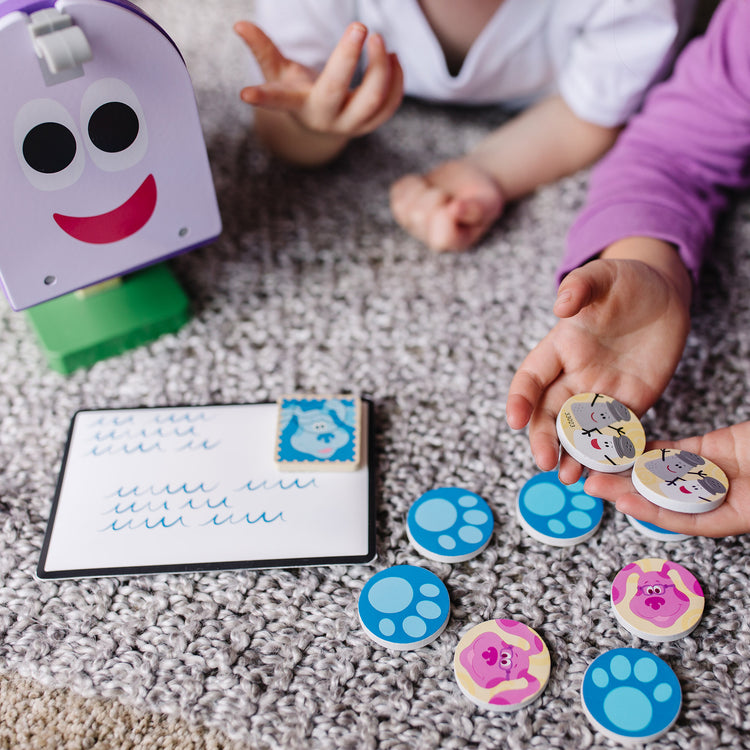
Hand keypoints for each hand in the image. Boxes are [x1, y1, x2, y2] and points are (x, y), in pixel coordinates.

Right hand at [234, 21, 402, 139]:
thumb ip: (263, 50)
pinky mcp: (371, 125)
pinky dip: (396, 79)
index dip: (263, 98)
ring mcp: (350, 125)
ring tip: (380, 40)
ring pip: (374, 98)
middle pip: (338, 89)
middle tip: (360, 26)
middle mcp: (324, 118)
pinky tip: (392, 58)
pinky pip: (391, 104)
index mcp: (299, 105)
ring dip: (381, 66)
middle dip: (350, 57)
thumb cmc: (298, 91)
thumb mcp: (279, 73)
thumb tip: (239, 24)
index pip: (278, 101)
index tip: (245, 94)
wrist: (322, 123)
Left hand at [389, 158, 503, 251]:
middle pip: (418, 216)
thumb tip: (454, 209)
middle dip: (436, 196)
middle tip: (448, 196)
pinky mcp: (402, 207)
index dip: (445, 215)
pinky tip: (426, 186)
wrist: (469, 180)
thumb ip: (475, 210)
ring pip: (402, 206)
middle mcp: (430, 238)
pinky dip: (412, 182)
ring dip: (422, 189)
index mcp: (455, 242)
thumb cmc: (481, 195)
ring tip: (437, 191)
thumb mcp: (488, 202)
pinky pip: (398, 191)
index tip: (455, 202)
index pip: (440, 240)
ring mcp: (413, 224)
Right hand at [506, 242, 690, 482]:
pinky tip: (606, 471)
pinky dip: (609, 453)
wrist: (664, 295)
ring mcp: (602, 393)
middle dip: (544, 438)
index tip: (514, 420)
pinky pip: (617, 433)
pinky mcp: (631, 404)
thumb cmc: (627, 281)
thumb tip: (560, 304)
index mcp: (560, 348)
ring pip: (580, 430)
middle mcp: (574, 375)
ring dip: (572, 455)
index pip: (531, 378)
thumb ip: (581, 286)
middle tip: (546, 463)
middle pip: (550, 413)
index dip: (520, 399)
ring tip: (570, 478)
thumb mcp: (604, 276)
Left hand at [585, 423, 749, 536]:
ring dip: (631, 467)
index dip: (650, 511)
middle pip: (664, 495)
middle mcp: (717, 498)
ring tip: (599, 462)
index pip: (683, 519)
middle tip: (591, 481)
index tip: (621, 501)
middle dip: (626, 489)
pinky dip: (653, 447)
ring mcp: (714, 472)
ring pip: (664, 471)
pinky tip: (626, 445)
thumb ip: (717, 507)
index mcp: (733, 517)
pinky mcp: (713, 447)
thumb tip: (680, 507)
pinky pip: (677, 449)